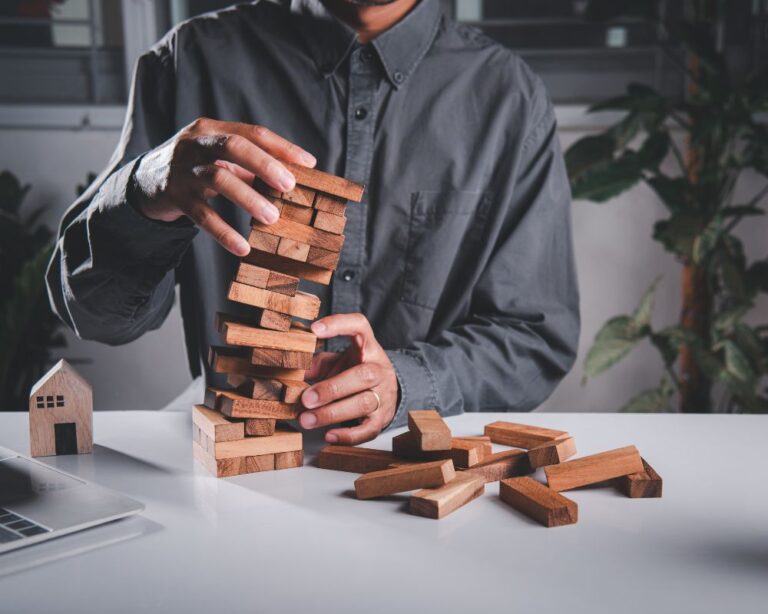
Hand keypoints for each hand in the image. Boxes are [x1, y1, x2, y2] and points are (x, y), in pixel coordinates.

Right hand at [131, 117, 315, 255]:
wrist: (146, 183)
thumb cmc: (196, 169)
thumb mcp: (219, 159)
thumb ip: (250, 165)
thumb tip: (293, 180)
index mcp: (212, 129)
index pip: (252, 132)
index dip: (282, 147)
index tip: (309, 164)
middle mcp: (195, 143)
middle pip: (234, 146)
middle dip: (264, 165)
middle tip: (290, 186)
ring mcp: (182, 168)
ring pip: (218, 179)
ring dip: (248, 198)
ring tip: (273, 218)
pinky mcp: (173, 195)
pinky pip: (201, 215)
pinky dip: (224, 232)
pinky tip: (242, 248)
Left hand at [299, 314, 398, 444]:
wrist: (385, 391)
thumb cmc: (354, 371)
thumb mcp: (337, 361)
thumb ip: (316, 363)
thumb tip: (290, 369)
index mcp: (367, 347)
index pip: (359, 326)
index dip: (339, 325)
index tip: (314, 330)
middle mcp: (379, 368)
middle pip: (363, 375)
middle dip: (332, 388)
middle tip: (305, 398)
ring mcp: (384, 394)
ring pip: (364, 403)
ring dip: (332, 413)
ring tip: (306, 419)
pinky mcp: (382, 418)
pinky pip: (368, 429)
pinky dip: (348, 435)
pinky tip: (328, 436)